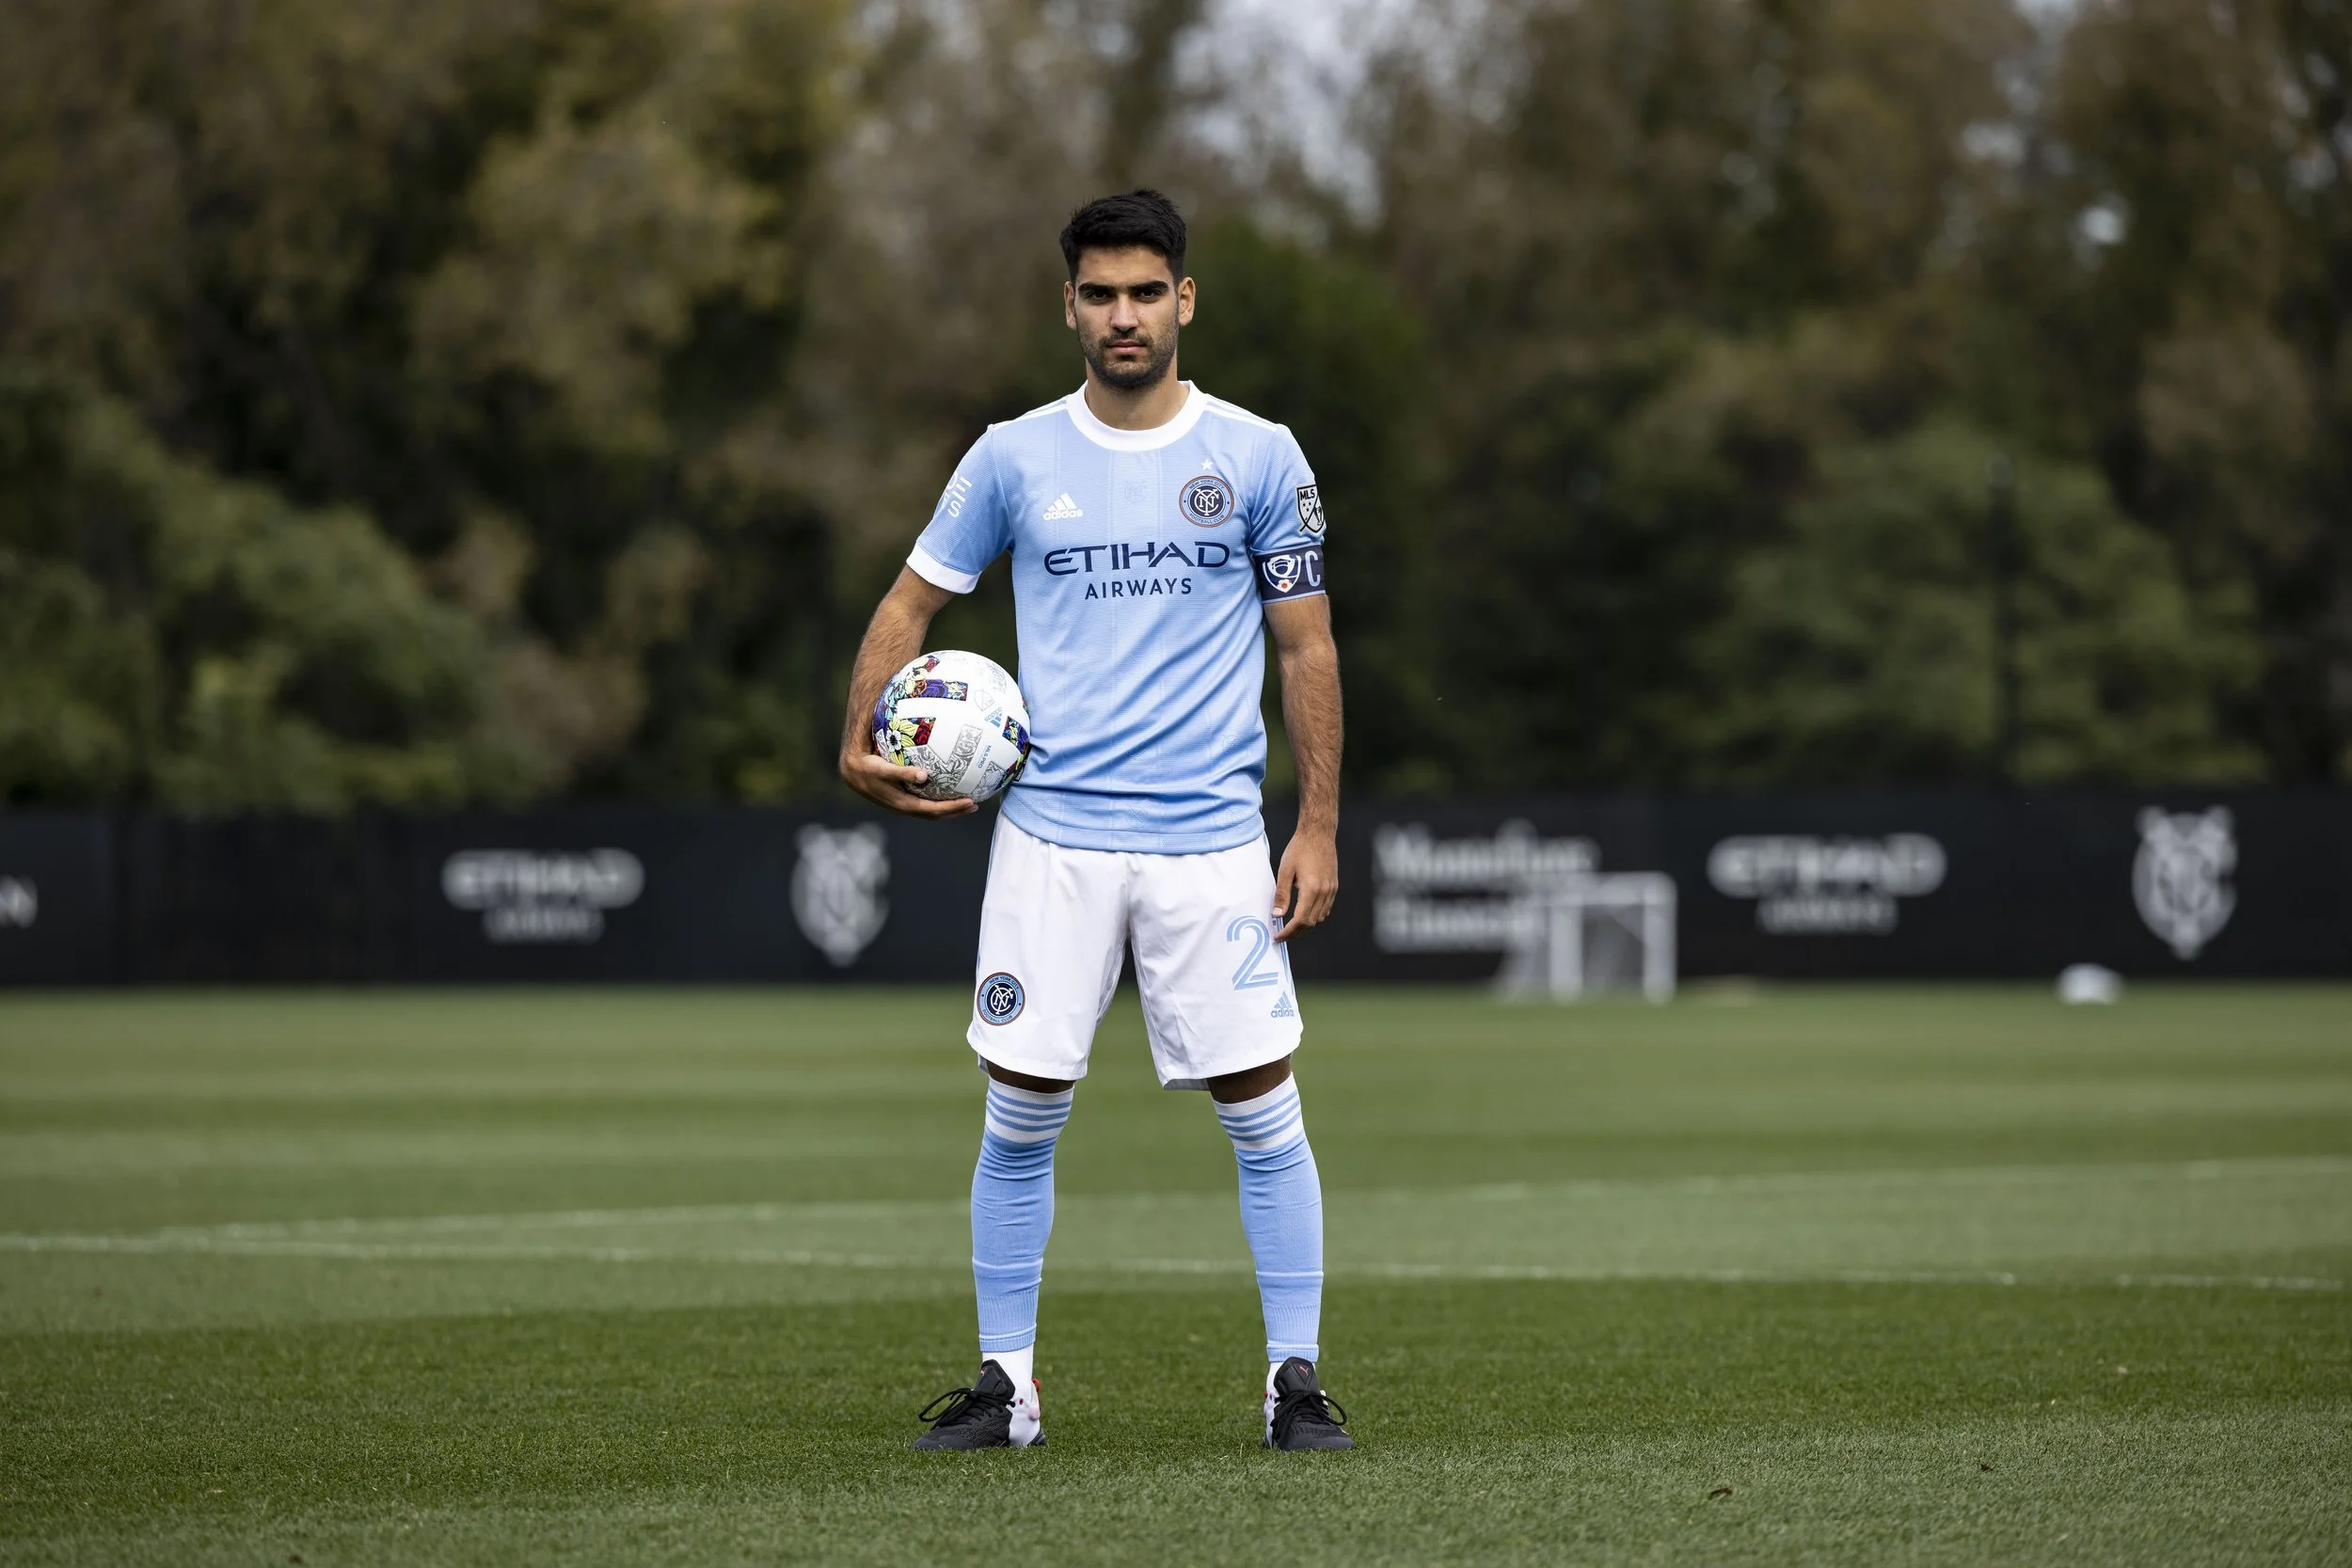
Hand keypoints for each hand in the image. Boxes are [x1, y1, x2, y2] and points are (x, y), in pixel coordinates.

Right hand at [839, 743, 977, 817]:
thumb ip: (902, 773)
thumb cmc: (867, 767)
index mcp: (903, 804)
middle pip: (935, 814)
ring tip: (965, 800)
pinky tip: (945, 787)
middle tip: (975, 804)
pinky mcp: (901, 798)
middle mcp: (905, 807)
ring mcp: (903, 804)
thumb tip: (924, 775)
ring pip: (930, 810)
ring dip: (948, 807)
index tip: (970, 802)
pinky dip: (937, 799)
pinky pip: (924, 802)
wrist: (851, 771)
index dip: (952, 808)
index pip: (933, 811)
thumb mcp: (883, 769)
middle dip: (955, 811)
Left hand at [1272, 828, 1337, 941]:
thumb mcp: (1285, 871)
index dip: (1288, 932)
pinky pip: (1325, 909)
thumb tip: (1277, 915)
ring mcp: (1331, 890)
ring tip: (1291, 928)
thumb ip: (1282, 894)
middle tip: (1282, 936)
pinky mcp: (1334, 887)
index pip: (1300, 920)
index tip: (1278, 936)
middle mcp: (1324, 892)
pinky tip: (1304, 915)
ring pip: (1319, 918)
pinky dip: (1315, 917)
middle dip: (1295, 933)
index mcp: (1311, 889)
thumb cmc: (1300, 849)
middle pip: (1311, 923)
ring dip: (1305, 926)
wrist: (1318, 834)